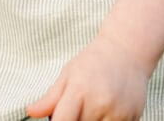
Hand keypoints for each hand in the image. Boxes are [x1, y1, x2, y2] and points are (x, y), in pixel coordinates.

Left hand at [26, 35, 148, 120]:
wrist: (127, 50)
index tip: (59, 120)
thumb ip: (50, 98)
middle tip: (77, 107)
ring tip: (92, 108)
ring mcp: (118, 112)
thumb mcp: (69, 74)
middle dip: (75, 120)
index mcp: (79, 91)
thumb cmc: (94, 62)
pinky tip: (108, 110)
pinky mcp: (133, 118)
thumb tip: (30, 112)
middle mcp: (100, 103)